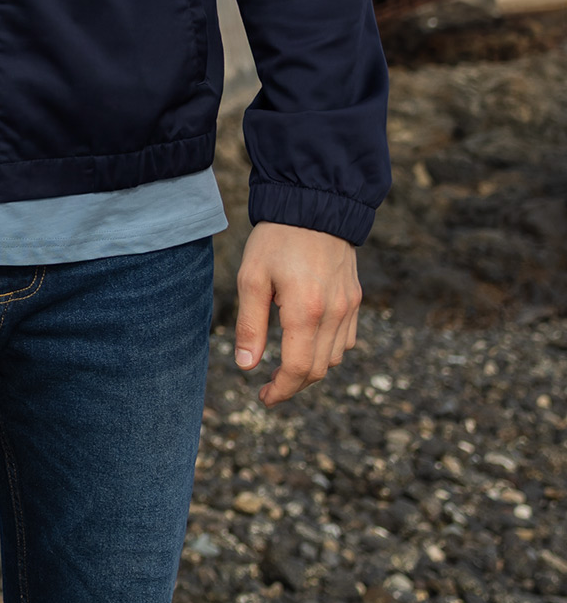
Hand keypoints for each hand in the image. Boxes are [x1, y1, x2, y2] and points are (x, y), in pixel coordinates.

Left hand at [233, 223, 360, 406]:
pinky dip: (328, 351)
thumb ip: (251, 325)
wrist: (316, 204)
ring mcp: (349, 307)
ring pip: (334, 358)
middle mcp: (334, 314)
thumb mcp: (252, 279)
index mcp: (306, 311)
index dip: (280, 391)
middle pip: (318, 370)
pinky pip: (346, 339)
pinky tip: (307, 344)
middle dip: (293, 385)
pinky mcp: (356, 298)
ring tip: (284, 367)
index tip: (263, 398)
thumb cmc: (277, 239)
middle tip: (268, 388)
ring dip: (310, 369)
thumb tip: (246, 366)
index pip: (297, 369)